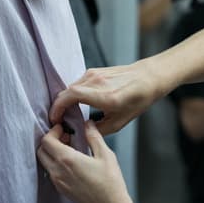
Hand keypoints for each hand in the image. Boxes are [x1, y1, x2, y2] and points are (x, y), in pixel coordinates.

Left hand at [37, 122, 137, 202]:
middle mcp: (57, 172)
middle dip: (50, 141)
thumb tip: (88, 124)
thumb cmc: (111, 184)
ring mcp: (58, 182)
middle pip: (41, 151)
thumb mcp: (105, 155)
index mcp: (66, 160)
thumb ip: (94, 136)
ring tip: (70, 148)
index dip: (53, 131)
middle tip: (65, 137)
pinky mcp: (62, 190)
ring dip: (52, 152)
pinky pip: (51, 172)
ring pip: (45, 162)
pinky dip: (56, 163)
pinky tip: (72, 162)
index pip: (46, 140)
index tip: (64, 128)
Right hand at [49, 60, 166, 135]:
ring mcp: (94, 74)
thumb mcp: (120, 122)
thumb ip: (98, 129)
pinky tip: (76, 103)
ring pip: (70, 87)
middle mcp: (97, 82)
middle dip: (58, 106)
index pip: (71, 95)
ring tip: (67, 113)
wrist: (148, 78)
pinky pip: (77, 83)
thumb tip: (82, 132)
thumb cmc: (138, 100)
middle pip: (67, 92)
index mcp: (105, 96)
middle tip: (58, 120)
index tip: (55, 118)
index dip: (58, 107)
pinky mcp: (94, 70)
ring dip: (65, 100)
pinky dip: (72, 93)